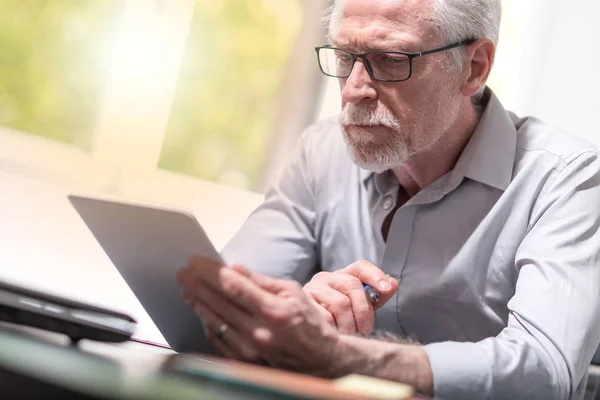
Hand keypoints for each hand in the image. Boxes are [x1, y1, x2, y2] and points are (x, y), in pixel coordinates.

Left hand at [177, 256, 343, 375]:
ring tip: (186, 288)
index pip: (233, 286)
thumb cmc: (308, 321)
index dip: (210, 272)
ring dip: (197, 302)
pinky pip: (218, 339)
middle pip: (219, 302)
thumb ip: (261, 281)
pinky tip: (200, 310)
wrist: (321, 359)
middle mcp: (259, 331)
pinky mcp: (245, 361)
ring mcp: (250, 349)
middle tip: (183, 272)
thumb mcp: (292, 292)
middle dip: (197, 284)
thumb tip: (234, 268)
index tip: (196, 261)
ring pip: (214, 321)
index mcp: (273, 310)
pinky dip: (207, 322)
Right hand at [302, 260, 398, 334]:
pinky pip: (324, 317)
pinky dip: (334, 328)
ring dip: (349, 324)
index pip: (360, 266)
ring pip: (340, 303)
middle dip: (363, 310)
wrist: (307, 330)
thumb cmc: (339, 318)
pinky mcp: (302, 304)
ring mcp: (312, 289)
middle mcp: (326, 278)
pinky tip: (334, 333)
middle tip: (365, 329)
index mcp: (343, 276)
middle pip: (352, 285)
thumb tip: (393, 284)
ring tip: (349, 335)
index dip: (375, 275)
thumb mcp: (360, 306)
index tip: (387, 289)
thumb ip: (378, 296)